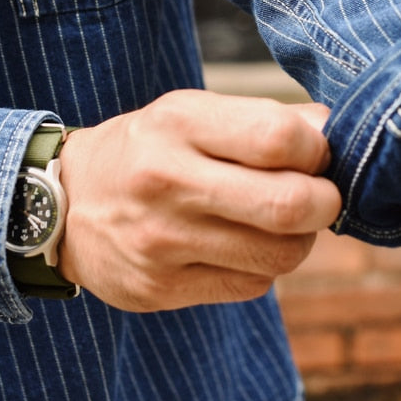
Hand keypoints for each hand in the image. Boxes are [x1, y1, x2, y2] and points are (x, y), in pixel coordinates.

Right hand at [57, 89, 340, 311]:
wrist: (68, 202)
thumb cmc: (145, 148)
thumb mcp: (190, 112)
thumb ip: (261, 119)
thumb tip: (333, 129)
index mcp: (177, 122)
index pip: (279, 137)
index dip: (317, 149)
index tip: (313, 152)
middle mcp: (166, 180)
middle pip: (290, 204)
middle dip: (325, 200)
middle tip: (318, 194)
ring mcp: (162, 240)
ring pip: (280, 254)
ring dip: (299, 237)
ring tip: (278, 219)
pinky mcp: (161, 287)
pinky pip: (252, 286)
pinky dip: (263, 265)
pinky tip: (241, 244)